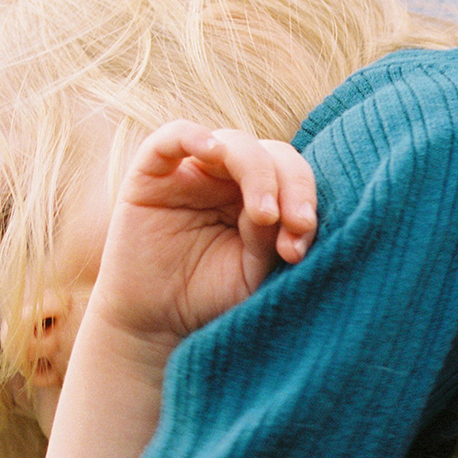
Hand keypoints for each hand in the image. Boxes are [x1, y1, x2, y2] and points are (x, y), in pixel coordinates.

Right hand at [93, 122, 317, 353]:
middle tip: (296, 225)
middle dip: (292, 187)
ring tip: (264, 214)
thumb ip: (271, 239)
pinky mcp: (152, 174)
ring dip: (257, 172)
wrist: (157, 320)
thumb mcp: (254, 272)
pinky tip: (214, 153)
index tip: (301, 246)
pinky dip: (194, 136)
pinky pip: (172, 137)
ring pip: (234, 143)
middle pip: (273, 154)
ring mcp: (193, 171)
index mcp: (264, 195)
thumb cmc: (212, 294)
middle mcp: (231, 176)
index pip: (294, 176)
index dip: (305, 201)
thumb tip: (285, 215)